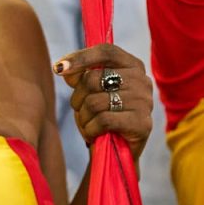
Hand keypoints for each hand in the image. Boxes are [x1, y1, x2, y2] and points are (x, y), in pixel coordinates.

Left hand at [55, 43, 152, 163]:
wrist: (115, 152)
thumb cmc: (101, 115)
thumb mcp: (88, 91)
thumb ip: (79, 75)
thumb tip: (63, 68)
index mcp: (132, 65)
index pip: (106, 51)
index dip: (80, 57)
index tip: (58, 68)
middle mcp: (142, 81)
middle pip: (94, 78)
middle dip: (77, 97)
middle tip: (80, 110)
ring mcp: (145, 102)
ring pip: (95, 102)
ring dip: (83, 117)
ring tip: (88, 124)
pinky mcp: (142, 124)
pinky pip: (104, 120)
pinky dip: (90, 129)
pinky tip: (93, 134)